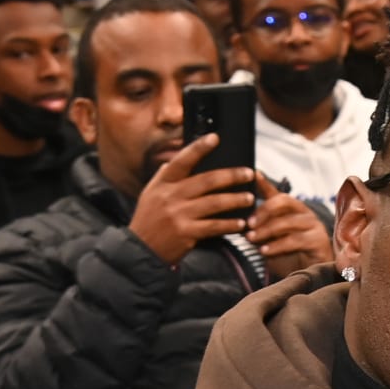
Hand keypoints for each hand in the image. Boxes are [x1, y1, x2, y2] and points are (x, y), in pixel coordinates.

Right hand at [127, 134, 257, 265]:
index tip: (215, 138)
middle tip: (248, 173)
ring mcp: (179, 215)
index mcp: (163, 183)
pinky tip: (240, 223)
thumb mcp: (151, 194)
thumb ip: (164, 178)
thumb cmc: (148, 221)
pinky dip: (229, 225)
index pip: (182, 160)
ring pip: (214, 203)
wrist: (140, 250)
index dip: (199, 148)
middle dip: (231, 176)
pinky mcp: (186, 233)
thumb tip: (173, 161)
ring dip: (235, 200)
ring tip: (249, 198)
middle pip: (207, 181)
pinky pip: (213, 226)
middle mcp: (171, 196)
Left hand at [247, 173, 333, 277]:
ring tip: (251, 239)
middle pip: (283, 201)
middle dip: (263, 211)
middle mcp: (304, 213)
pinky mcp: (319, 241)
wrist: (308, 279)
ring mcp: (314, 225)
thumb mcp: (268, 241)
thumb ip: (258, 229)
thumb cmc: (288, 258)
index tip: (253, 174)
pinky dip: (277, 245)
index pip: (276, 193)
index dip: (264, 184)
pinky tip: (264, 251)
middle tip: (247, 224)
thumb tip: (239, 221)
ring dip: (266, 230)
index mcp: (292, 209)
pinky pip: (295, 240)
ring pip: (287, 222)